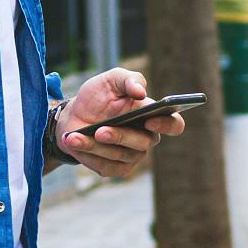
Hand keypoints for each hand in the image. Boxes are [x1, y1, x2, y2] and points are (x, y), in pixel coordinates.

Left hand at [54, 67, 187, 178]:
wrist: (73, 115)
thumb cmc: (98, 96)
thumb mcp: (111, 79)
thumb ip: (129, 80)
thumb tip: (141, 92)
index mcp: (152, 115)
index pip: (174, 125)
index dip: (167, 125)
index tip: (150, 120)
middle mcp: (146, 138)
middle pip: (144, 143)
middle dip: (120, 136)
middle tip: (100, 131)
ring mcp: (132, 155)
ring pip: (121, 155)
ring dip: (96, 146)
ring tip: (75, 136)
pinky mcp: (115, 168)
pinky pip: (107, 168)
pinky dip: (89, 156)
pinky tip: (74, 143)